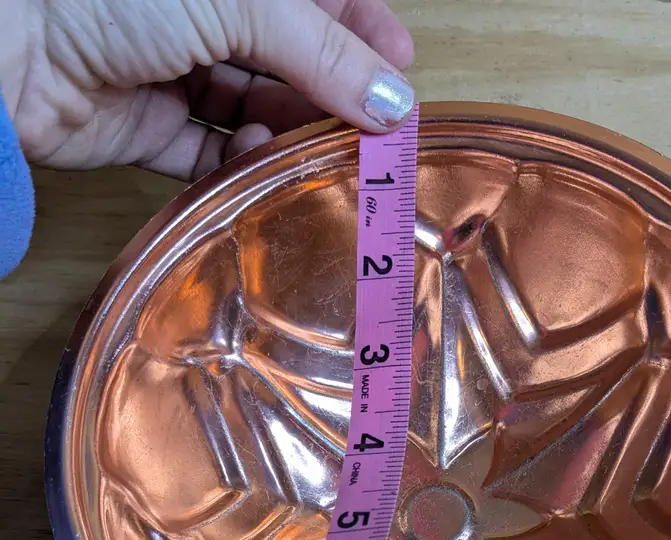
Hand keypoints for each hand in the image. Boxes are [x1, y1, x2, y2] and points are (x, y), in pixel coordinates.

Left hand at [1, 0, 414, 178]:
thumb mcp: (240, 1)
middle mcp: (203, 13)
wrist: (7, 43)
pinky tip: (254, 159)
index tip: (400, 71)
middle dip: (330, 93)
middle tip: (368, 134)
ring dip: (285, 129)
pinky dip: (238, 161)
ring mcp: (174, 69)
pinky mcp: (147, 126)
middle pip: (290, 57)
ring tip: (306, 146)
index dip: (362, 32)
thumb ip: (323, 53)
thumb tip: (394, 101)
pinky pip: (210, 151)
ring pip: (255, 107)